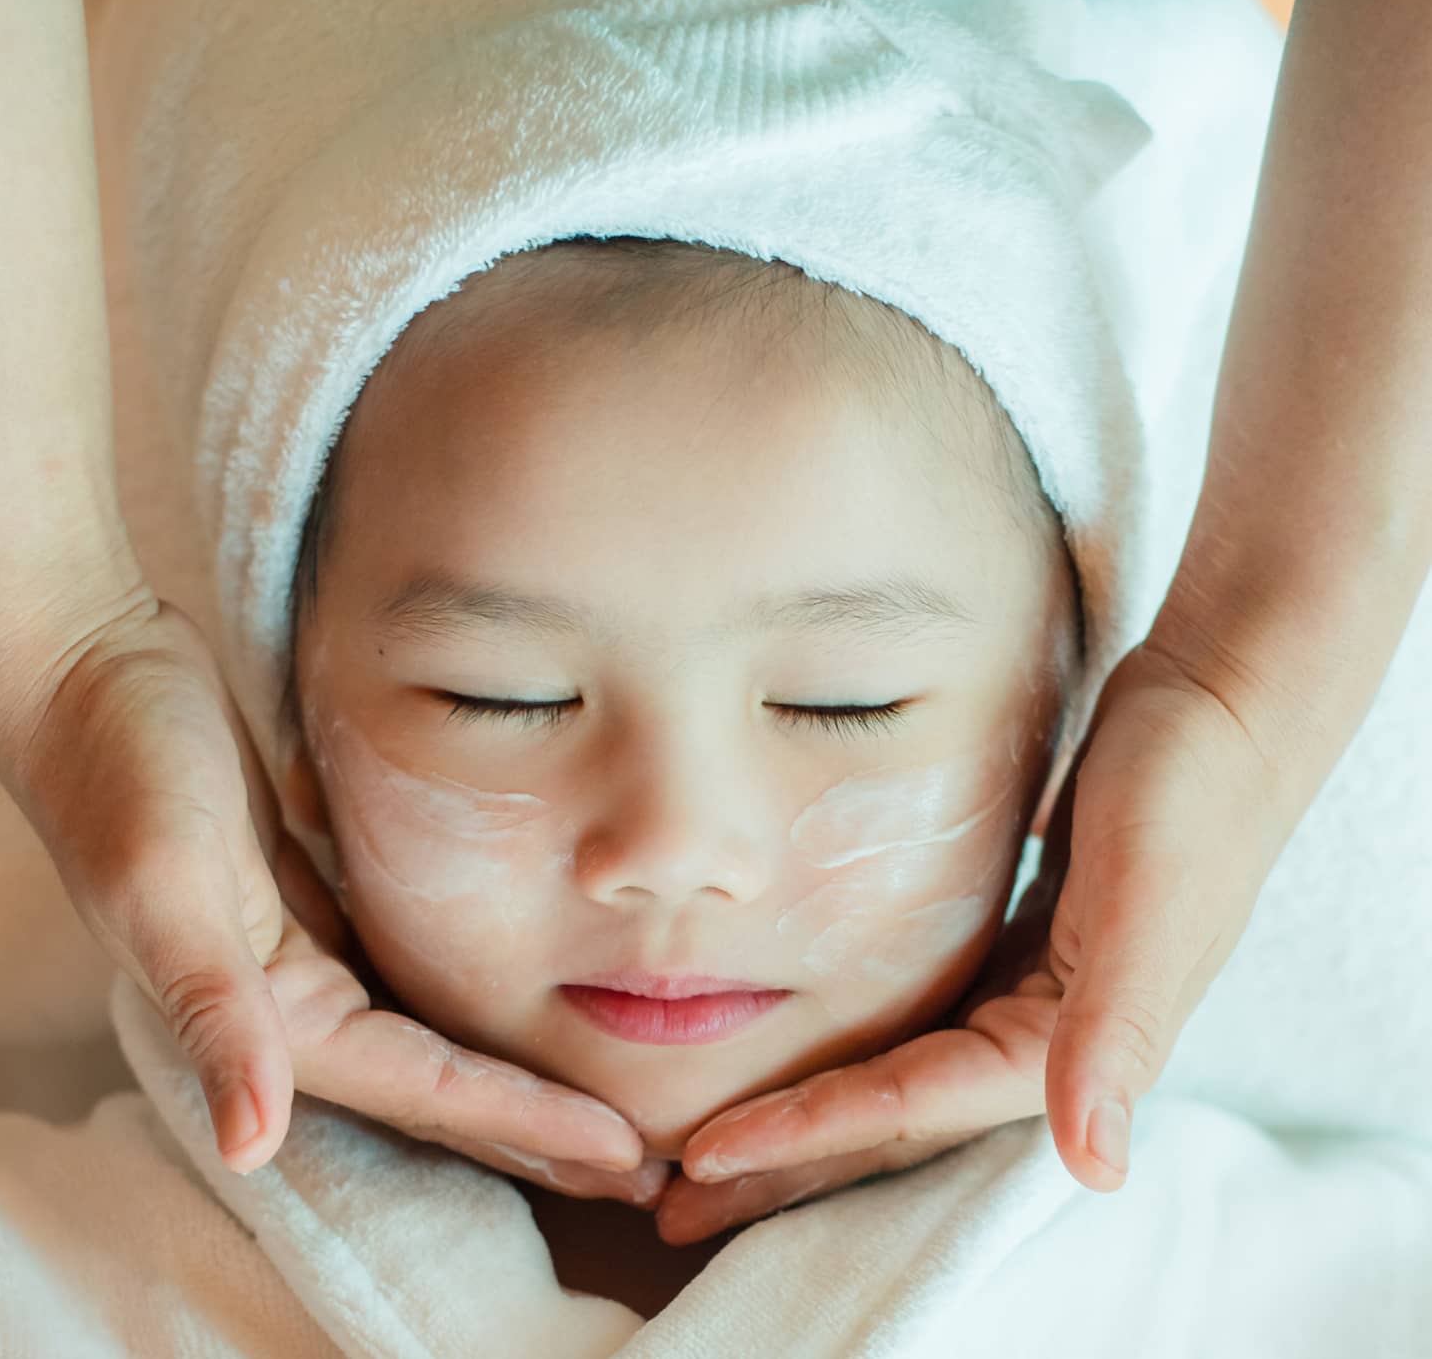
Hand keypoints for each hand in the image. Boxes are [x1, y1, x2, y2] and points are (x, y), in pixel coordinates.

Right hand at [0, 588, 651, 1187]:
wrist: (86, 672)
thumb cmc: (122, 771)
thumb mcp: (165, 886)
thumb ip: (214, 1012)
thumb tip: (251, 1143)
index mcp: (275, 1012)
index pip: (427, 1089)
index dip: (525, 1122)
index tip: (622, 1149)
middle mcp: (296, 999)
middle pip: (442, 1084)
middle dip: (537, 1125)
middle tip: (642, 1157)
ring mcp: (308, 947)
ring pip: (433, 1028)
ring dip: (511, 1069)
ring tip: (600, 1094)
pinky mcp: (315, 894)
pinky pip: (412, 962)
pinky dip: (472, 990)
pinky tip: (525, 990)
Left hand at [656, 637, 1288, 1242]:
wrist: (1227, 704)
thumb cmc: (1192, 793)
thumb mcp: (1154, 903)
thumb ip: (1120, 1030)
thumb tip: (1095, 1166)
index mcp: (1064, 1046)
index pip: (908, 1106)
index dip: (806, 1135)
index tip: (705, 1153)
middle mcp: (1043, 1036)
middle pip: (890, 1117)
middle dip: (788, 1163)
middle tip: (675, 1197)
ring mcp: (1028, 991)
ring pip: (894, 1070)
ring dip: (811, 1110)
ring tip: (718, 1143)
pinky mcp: (1015, 942)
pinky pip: (916, 1012)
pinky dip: (854, 1039)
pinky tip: (802, 1039)